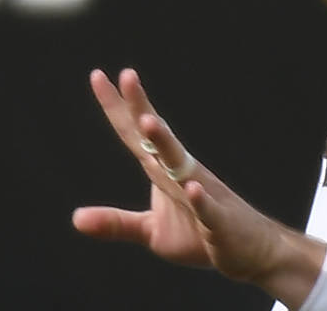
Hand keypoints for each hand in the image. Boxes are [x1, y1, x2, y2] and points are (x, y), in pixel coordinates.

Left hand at [72, 69, 289, 283]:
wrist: (251, 252)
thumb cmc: (201, 236)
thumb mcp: (151, 231)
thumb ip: (116, 223)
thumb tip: (75, 218)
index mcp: (163, 173)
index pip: (135, 136)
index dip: (116, 108)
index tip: (98, 76)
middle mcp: (183, 175)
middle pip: (157, 138)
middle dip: (141, 108)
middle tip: (127, 76)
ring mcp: (203, 195)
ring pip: (182, 165)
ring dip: (166, 143)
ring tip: (148, 122)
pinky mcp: (219, 222)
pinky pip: (208, 209)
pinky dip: (201, 199)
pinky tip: (193, 188)